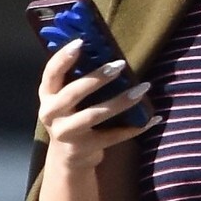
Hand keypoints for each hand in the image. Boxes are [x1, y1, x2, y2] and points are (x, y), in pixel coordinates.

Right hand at [38, 40, 154, 176]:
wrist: (67, 157)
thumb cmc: (72, 117)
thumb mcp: (66, 99)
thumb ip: (77, 80)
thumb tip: (105, 52)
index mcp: (47, 95)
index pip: (51, 72)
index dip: (64, 57)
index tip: (81, 42)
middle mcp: (51, 113)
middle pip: (73, 93)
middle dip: (97, 78)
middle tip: (119, 65)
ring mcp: (66, 133)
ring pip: (95, 114)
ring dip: (121, 101)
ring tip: (142, 89)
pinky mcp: (84, 148)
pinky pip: (113, 136)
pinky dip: (134, 128)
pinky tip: (152, 118)